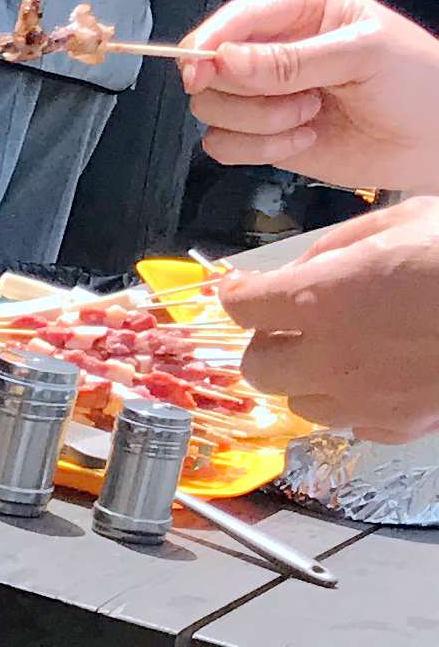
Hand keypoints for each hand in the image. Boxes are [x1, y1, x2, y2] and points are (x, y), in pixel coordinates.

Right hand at [179, 0, 438, 190]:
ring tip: (309, 115)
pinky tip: (302, 138)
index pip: (229, 20)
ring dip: (259, 121)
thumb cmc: (419, 83)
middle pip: (208, 67)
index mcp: (297, 7)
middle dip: (247, 91)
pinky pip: (223, 145)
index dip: (208, 45)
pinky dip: (258, 149)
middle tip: (297, 95)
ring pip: (211, 108)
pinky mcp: (261, 132)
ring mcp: (264, 92)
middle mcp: (272, 46)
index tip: (204, 73)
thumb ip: (291, 59)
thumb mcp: (363, 54)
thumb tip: (223, 60)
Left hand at [221, 202, 438, 439]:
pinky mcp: (404, 426)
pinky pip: (355, 424)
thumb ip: (339, 246)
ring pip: (301, 403)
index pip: (240, 307)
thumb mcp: (405, 220)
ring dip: (311, 378)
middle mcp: (331, 357)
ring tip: (347, 351)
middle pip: (257, 367)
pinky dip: (358, 403)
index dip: (243, 296)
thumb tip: (302, 268)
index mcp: (319, 299)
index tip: (251, 291)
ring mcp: (367, 399)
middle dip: (271, 344)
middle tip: (299, 324)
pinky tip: (386, 376)